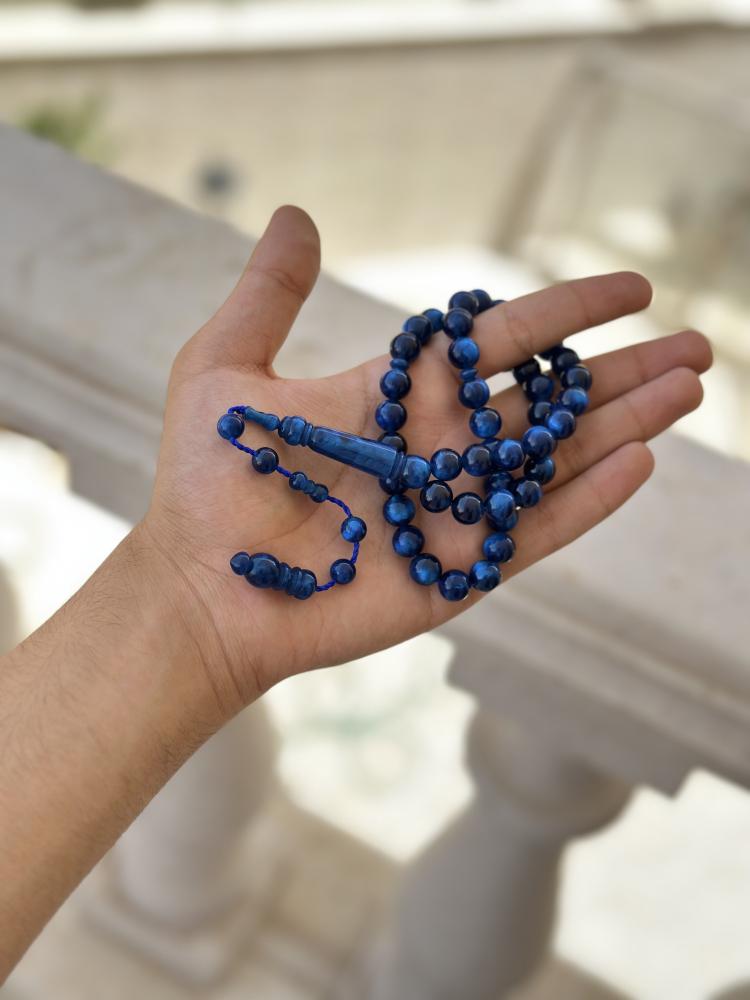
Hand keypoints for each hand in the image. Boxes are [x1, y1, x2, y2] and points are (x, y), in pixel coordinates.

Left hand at [140, 205, 711, 714]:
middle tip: (697, 348)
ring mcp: (455, 509)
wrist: (201, 589)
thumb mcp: (224, 369)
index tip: (631, 289)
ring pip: (555, 460)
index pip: (503, 343)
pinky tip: (639, 465)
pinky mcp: (458, 570)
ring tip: (688, 391)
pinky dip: (586, 503)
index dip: (568, 311)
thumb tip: (293, 213)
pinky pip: (534, 531)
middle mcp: (440, 447)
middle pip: (549, 401)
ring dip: (624, 426)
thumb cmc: (207, 483)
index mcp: (400, 395)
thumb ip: (269, 296)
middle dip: (621, 372)